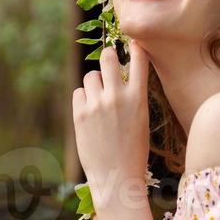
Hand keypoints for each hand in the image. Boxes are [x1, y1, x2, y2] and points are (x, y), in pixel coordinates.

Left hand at [72, 41, 150, 200]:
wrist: (117, 177)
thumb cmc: (133, 149)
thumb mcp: (141, 118)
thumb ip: (132, 95)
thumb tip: (121, 74)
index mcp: (138, 98)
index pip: (139, 59)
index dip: (136, 46)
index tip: (134, 43)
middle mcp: (117, 97)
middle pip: (107, 57)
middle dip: (108, 56)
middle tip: (109, 62)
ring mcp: (96, 105)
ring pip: (90, 76)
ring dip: (95, 82)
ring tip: (100, 98)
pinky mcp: (79, 114)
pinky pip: (78, 92)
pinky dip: (84, 98)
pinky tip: (90, 112)